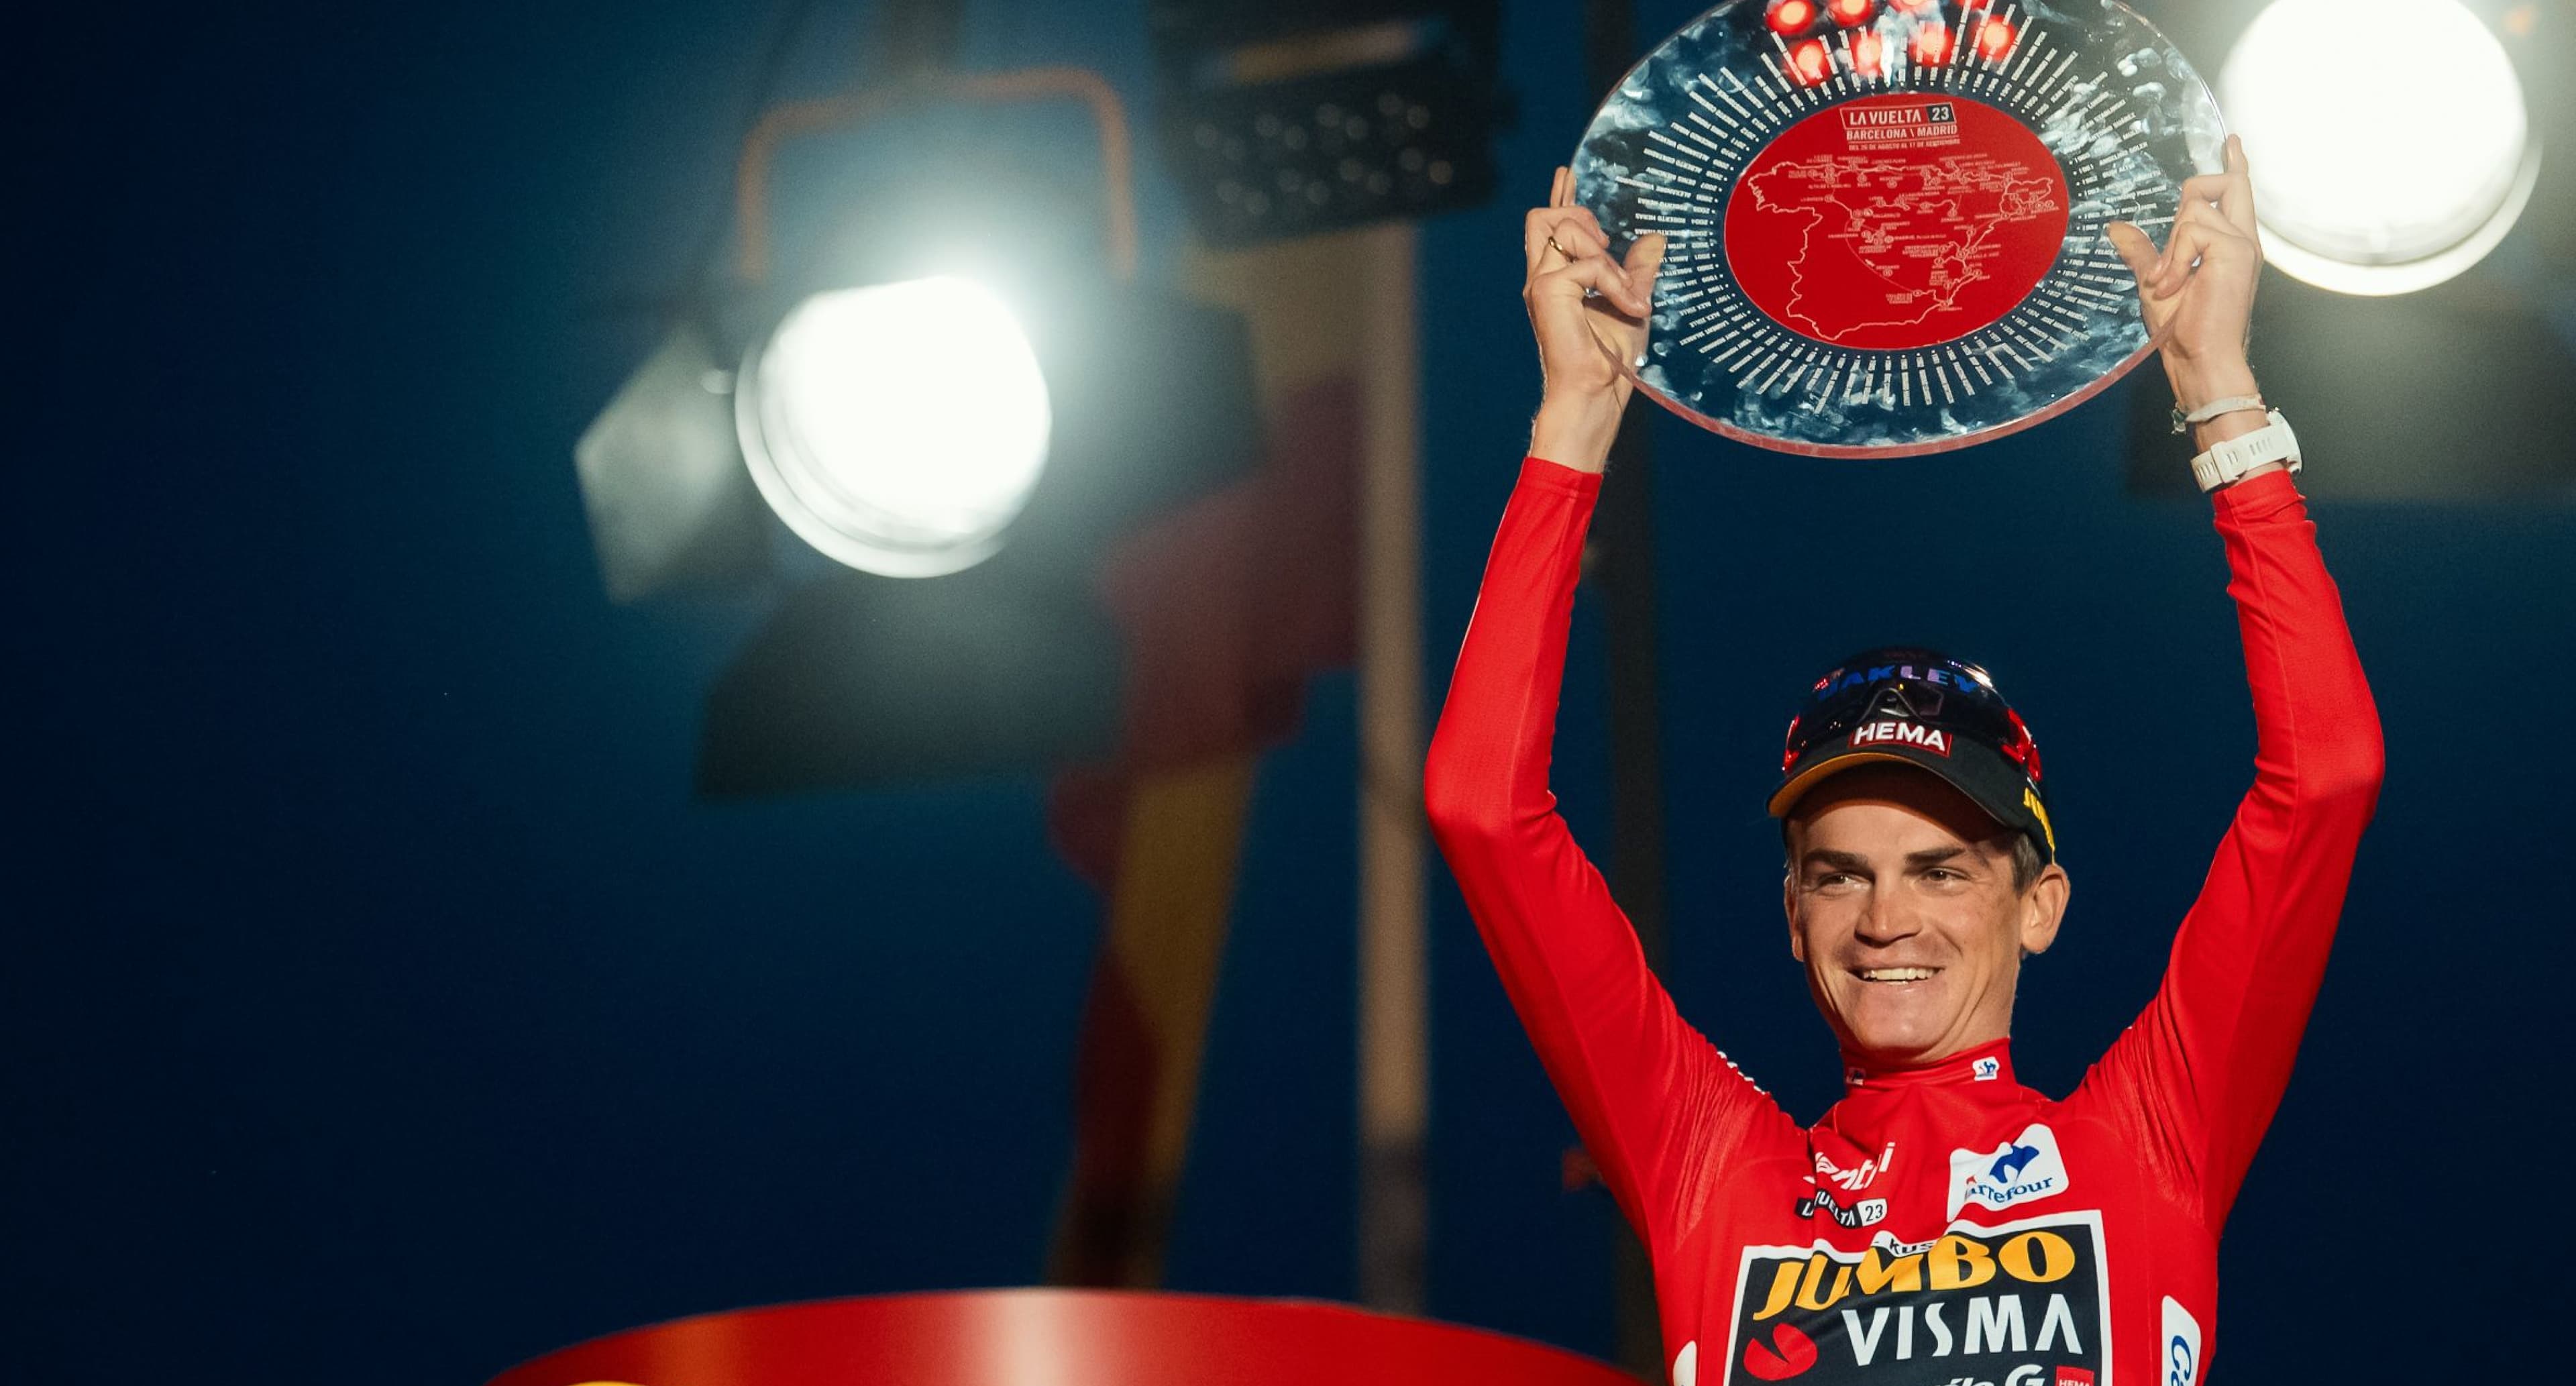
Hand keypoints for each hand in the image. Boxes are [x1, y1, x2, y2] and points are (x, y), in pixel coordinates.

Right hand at [1524, 165, 1665, 470]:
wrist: (1595, 393)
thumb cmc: (1610, 361)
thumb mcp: (1633, 303)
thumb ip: (1638, 270)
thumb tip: (1655, 238)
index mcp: (1556, 280)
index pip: (1549, 226)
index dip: (1560, 196)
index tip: (1565, 173)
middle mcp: (1542, 278)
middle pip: (1542, 216)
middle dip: (1578, 214)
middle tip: (1609, 244)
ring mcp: (1540, 283)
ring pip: (1560, 226)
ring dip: (1601, 249)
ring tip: (1624, 285)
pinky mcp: (1546, 292)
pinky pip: (1587, 262)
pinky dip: (1615, 280)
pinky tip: (1632, 305)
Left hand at [2104, 134, 2264, 429]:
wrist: (2199, 357)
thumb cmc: (2181, 328)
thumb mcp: (2153, 282)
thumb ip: (2142, 252)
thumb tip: (2116, 227)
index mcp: (2230, 245)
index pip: (2236, 194)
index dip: (2233, 166)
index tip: (2230, 142)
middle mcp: (2242, 239)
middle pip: (2224, 184)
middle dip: (2194, 193)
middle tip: (2172, 253)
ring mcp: (2242, 243)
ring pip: (2194, 209)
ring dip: (2170, 249)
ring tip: (2168, 284)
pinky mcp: (2236, 250)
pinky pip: (2191, 229)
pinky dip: (2173, 258)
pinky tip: (2173, 285)